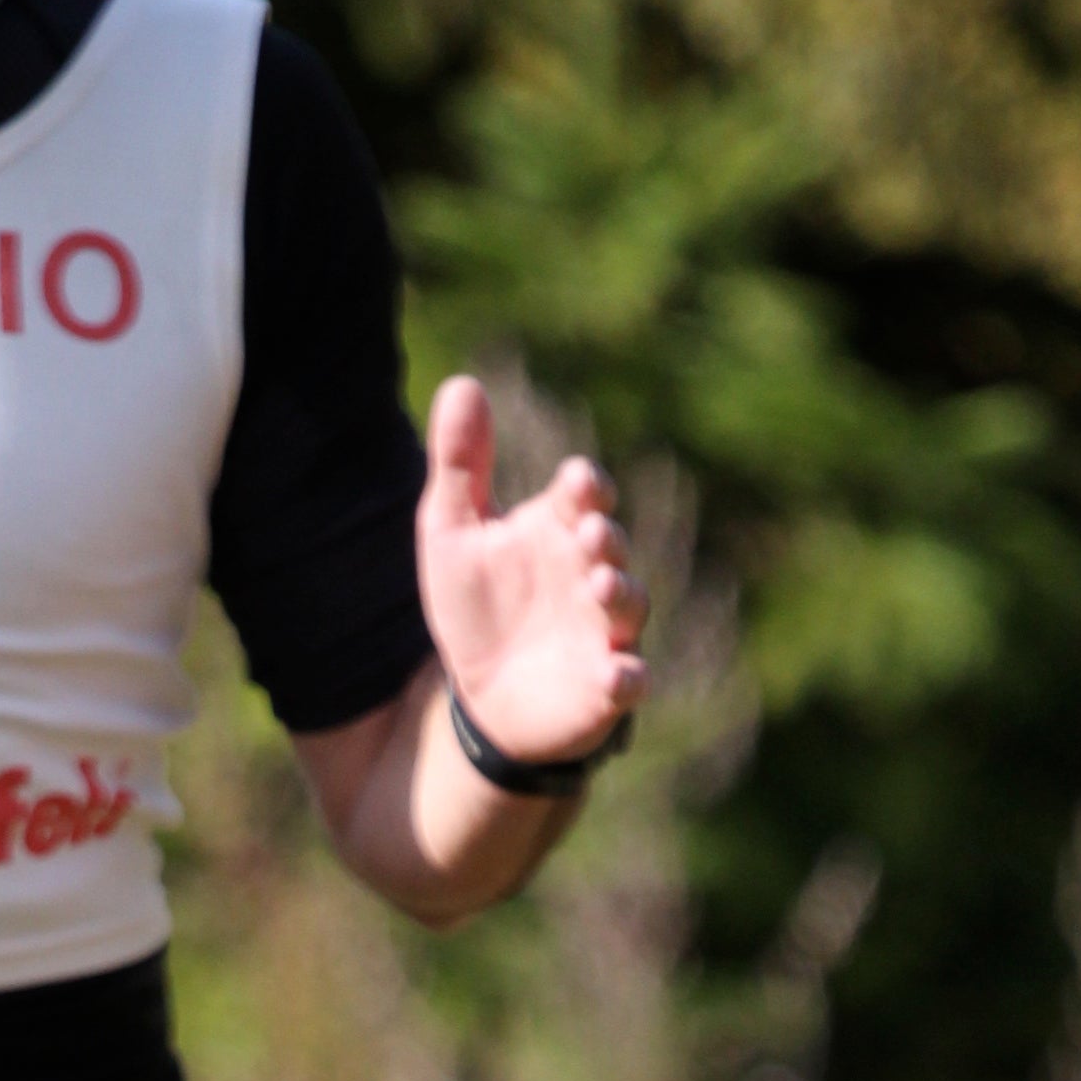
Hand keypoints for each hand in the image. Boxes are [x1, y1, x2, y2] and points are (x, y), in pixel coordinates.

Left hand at [416, 376, 648, 770]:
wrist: (480, 698)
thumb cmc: (476, 608)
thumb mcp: (451, 533)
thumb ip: (460, 465)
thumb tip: (461, 383)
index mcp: (558, 528)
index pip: (583, 495)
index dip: (585, 487)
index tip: (576, 483)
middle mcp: (591, 573)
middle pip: (610, 545)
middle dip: (603, 538)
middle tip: (588, 534)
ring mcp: (604, 630)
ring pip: (629, 605)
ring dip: (621, 594)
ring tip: (602, 587)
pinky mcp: (604, 686)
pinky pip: (629, 678)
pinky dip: (628, 676)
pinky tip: (618, 674)